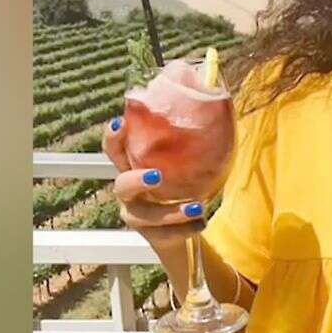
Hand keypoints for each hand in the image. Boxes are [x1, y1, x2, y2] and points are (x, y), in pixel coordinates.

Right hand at [103, 117, 204, 245]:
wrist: (185, 227)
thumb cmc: (185, 182)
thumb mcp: (187, 160)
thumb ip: (193, 137)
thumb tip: (219, 97)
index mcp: (134, 165)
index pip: (115, 149)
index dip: (112, 137)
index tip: (119, 124)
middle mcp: (129, 191)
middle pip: (121, 185)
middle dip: (136, 180)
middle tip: (157, 176)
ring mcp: (137, 215)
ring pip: (145, 216)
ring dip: (172, 212)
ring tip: (199, 206)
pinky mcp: (151, 235)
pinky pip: (163, 236)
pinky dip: (184, 229)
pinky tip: (201, 223)